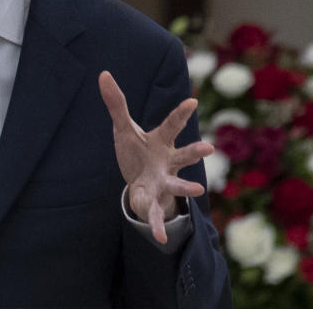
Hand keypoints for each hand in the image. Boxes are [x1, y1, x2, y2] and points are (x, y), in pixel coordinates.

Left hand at [98, 71, 212, 243]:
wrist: (141, 182)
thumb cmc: (136, 150)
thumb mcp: (123, 127)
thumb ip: (116, 102)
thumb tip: (103, 74)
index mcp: (160, 141)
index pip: (171, 125)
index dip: (181, 113)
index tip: (192, 102)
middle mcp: (167, 161)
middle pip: (183, 155)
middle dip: (194, 152)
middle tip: (209, 148)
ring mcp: (164, 181)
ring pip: (177, 183)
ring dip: (186, 186)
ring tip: (198, 189)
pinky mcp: (154, 200)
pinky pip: (156, 213)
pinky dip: (158, 224)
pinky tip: (159, 238)